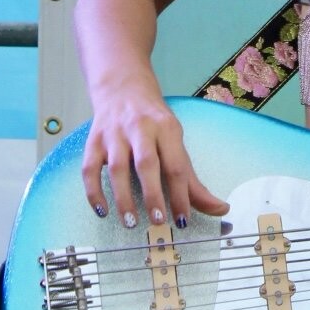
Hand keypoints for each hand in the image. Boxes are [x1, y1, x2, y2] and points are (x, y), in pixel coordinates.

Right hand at [81, 75, 228, 227]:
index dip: (180, 195)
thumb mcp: (175, 141)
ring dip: (123, 197)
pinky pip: (90, 169)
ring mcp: (114, 134)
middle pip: (147, 163)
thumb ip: (193, 179)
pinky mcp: (94, 141)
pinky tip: (102, 211)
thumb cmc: (153, 120)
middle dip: (153, 195)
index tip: (182, 220)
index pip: (176, 165)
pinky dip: (94, 192)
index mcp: (167, 128)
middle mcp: (140, 128)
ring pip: (117, 167)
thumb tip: (220, 209)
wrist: (122, 87)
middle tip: (158, 222)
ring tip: (130, 222)